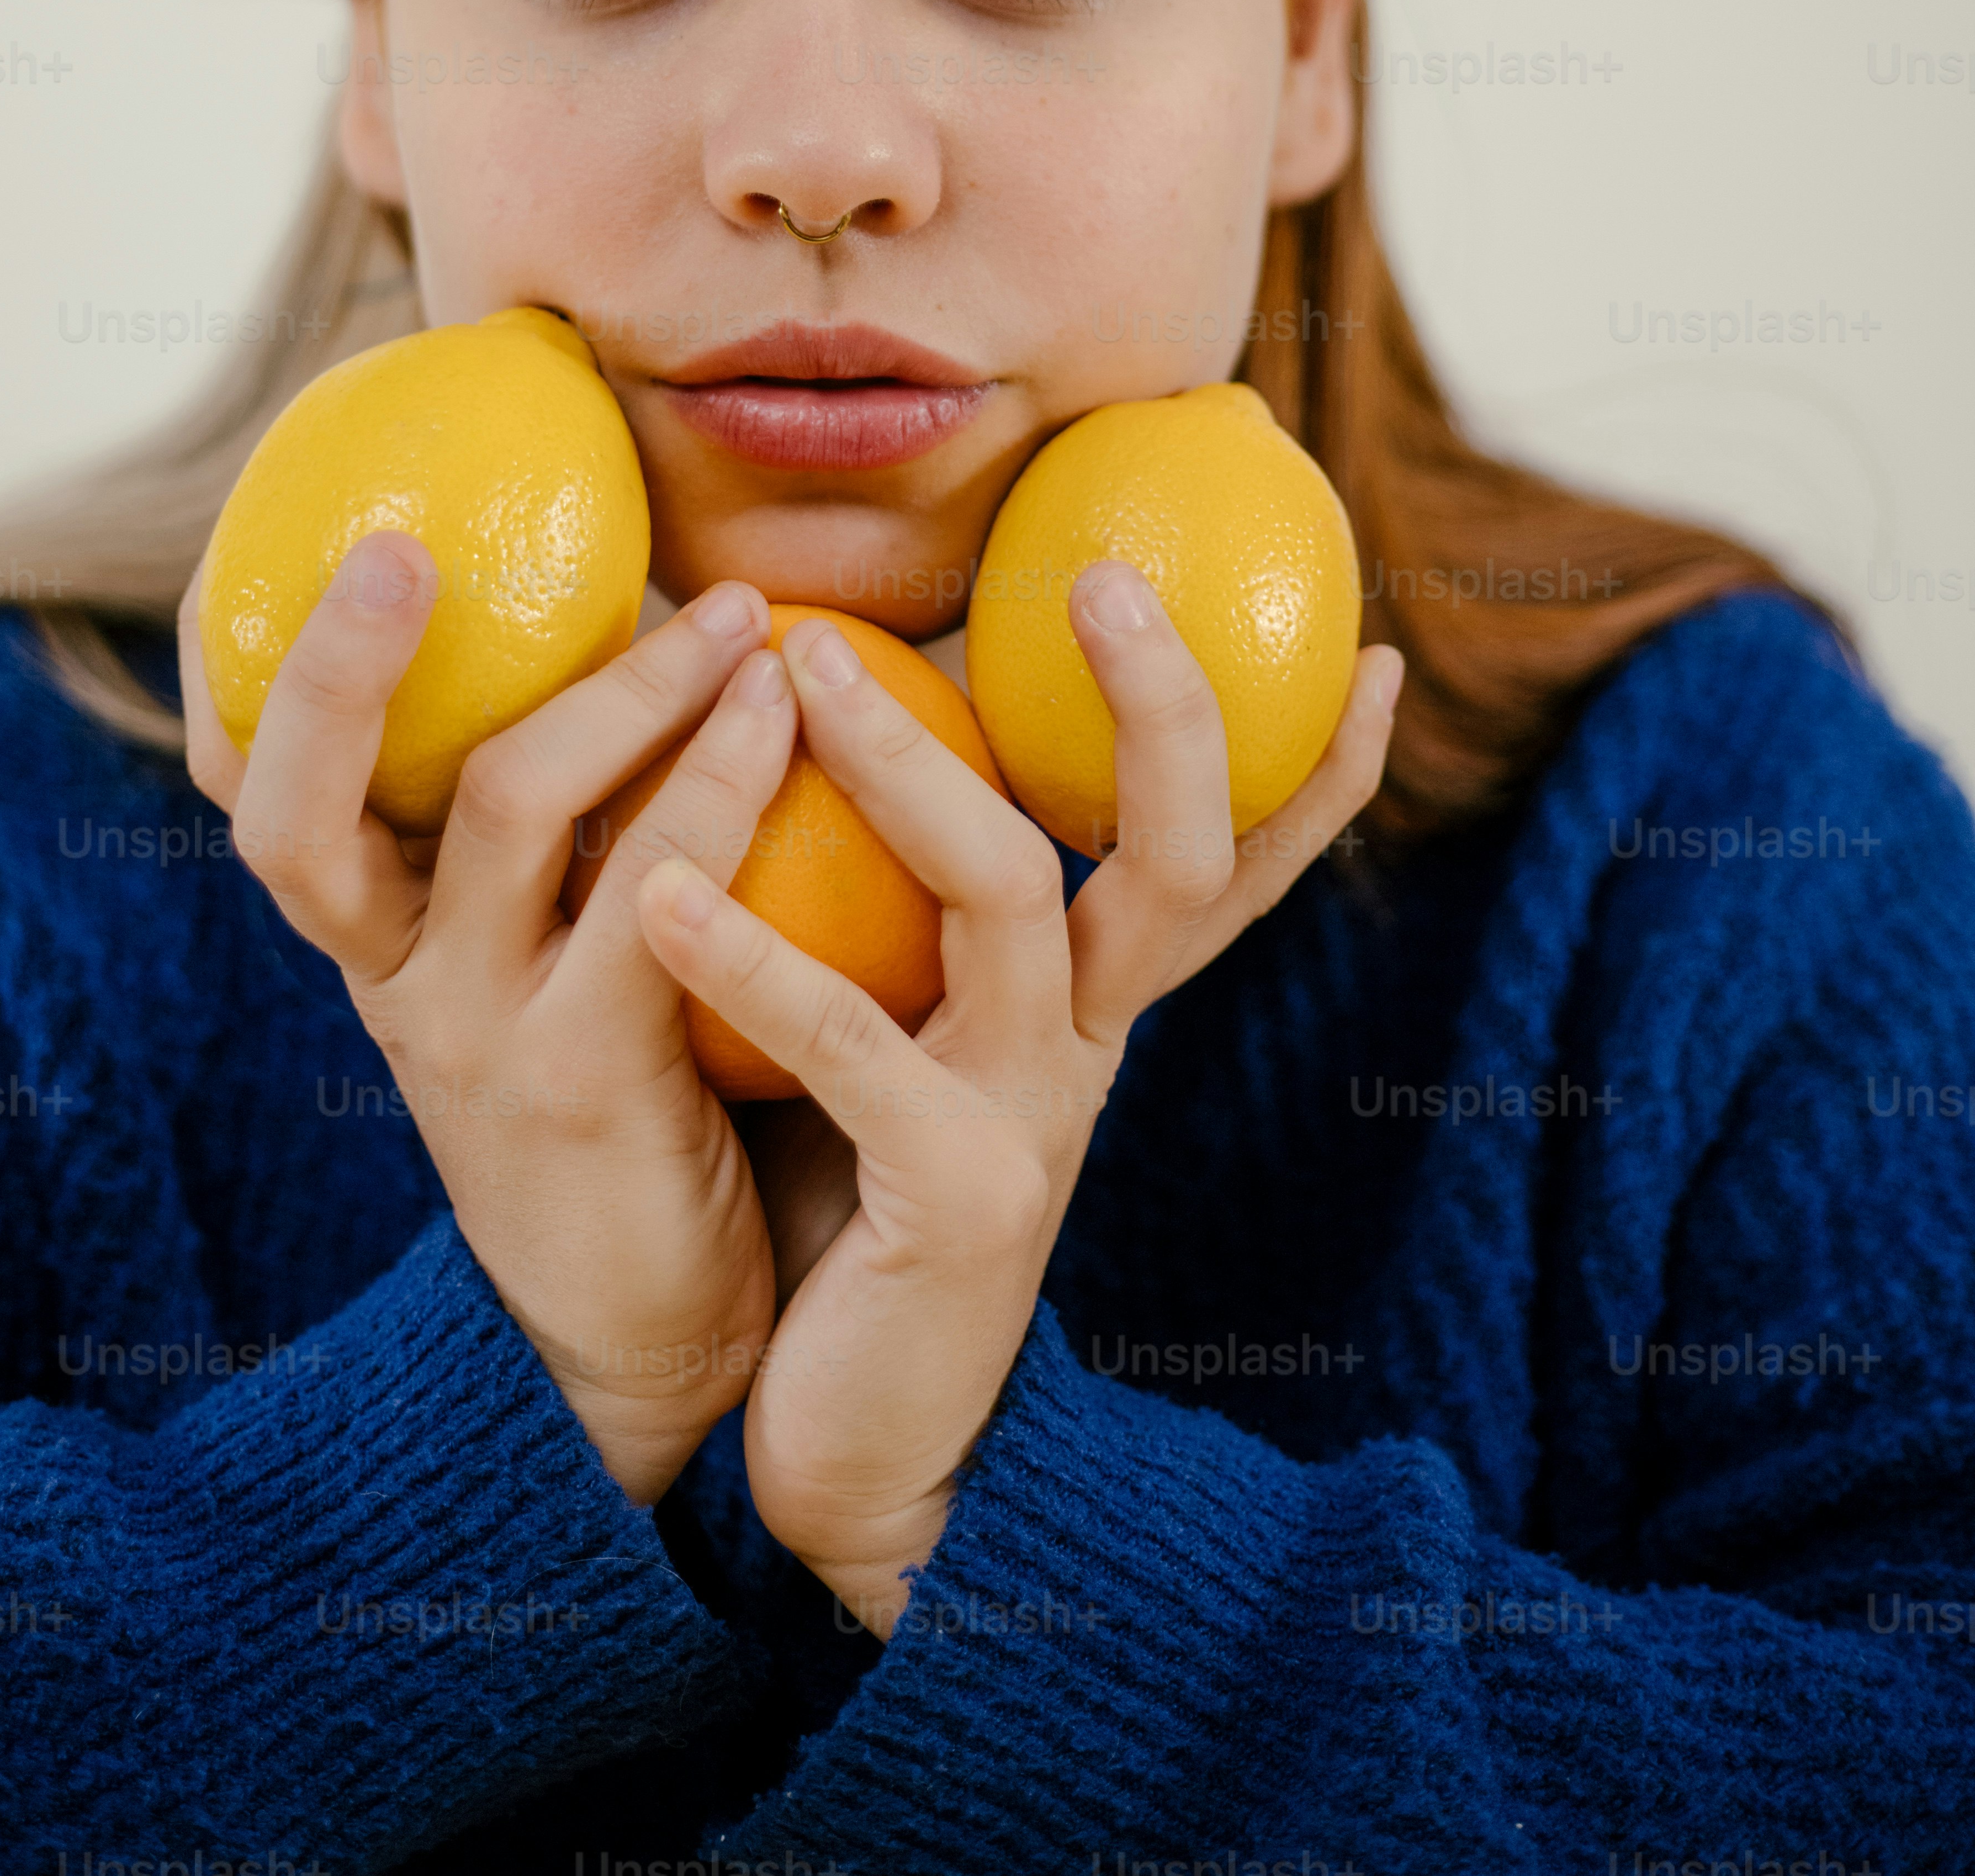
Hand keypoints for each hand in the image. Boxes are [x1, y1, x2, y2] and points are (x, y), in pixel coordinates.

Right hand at [179, 535, 804, 1503]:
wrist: (638, 1347)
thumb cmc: (614, 1095)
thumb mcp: (538, 961)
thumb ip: (554, 829)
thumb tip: (622, 610)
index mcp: (373, 933)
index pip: (250, 786)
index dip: (241, 665)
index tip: (286, 529)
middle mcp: (392, 974)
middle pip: (299, 801)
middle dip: (337, 663)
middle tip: (406, 543)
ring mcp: (474, 1031)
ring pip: (501, 805)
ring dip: (623, 686)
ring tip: (731, 613)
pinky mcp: (583, 1080)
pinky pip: (646, 898)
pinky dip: (717, 791)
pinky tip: (781, 722)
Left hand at [635, 568, 1403, 1629]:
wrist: (859, 1459)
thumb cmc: (863, 1210)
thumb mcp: (927, 1044)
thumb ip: (927, 925)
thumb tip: (880, 735)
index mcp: (1095, 1007)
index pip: (1236, 865)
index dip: (1318, 768)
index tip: (1377, 647)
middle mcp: (1089, 1046)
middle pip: (1171, 851)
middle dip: (1160, 706)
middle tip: (1105, 577)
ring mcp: (1031, 1120)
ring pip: (1008, 895)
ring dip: (909, 762)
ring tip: (809, 662)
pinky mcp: (947, 1198)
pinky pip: (848, 1045)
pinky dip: (749, 957)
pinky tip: (658, 888)